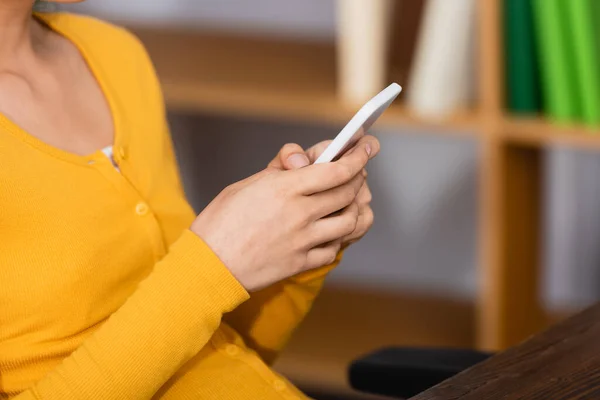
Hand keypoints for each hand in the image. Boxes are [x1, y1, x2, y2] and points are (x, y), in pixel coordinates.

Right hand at [191, 141, 370, 291]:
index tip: (367, 147)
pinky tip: (333, 230)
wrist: (207, 266)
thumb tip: (303, 158)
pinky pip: (333, 249)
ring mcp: (303, 240)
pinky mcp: (301, 263)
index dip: (358, 156)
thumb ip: (278, 170)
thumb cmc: (220, 222)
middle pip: (347, 192)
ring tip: (351, 200)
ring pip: (349, 221)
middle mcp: (300, 213)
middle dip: (359, 177)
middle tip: (359, 171)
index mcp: (285, 188)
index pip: (336, 169)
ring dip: (355, 208)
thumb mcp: (245, 184)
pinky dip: (339, 237)